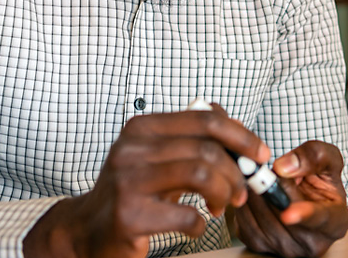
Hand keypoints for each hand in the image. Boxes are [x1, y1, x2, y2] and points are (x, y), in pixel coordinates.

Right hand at [23, 108, 269, 257]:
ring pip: (200, 174)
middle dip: (236, 173)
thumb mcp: (157, 156)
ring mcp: (128, 182)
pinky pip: (187, 216)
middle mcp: (132, 149)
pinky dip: (201, 224)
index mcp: (143, 128)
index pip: (206, 118)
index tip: (260, 154)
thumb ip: (191, 138)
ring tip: (222, 206)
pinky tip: (195, 226)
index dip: (241, 135)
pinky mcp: (130, 216)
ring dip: (224, 194)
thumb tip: (235, 126)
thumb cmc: (131, 192)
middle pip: (207, 148)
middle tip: (243, 191)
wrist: (87, 229)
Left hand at [231, 140, 347, 257]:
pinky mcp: (260, 246)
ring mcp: (286, 248)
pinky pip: (244, 220)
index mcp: (336, 222)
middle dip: (272, 185)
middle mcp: (313, 243)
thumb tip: (283, 168)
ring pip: (260, 215)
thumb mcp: (327, 159)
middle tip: (269, 169)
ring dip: (256, 191)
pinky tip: (254, 192)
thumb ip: (313, 156)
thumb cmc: (320, 179)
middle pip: (281, 211)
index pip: (319, 219)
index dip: (304, 214)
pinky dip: (245, 201)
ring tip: (264, 179)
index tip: (289, 213)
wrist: (305, 196)